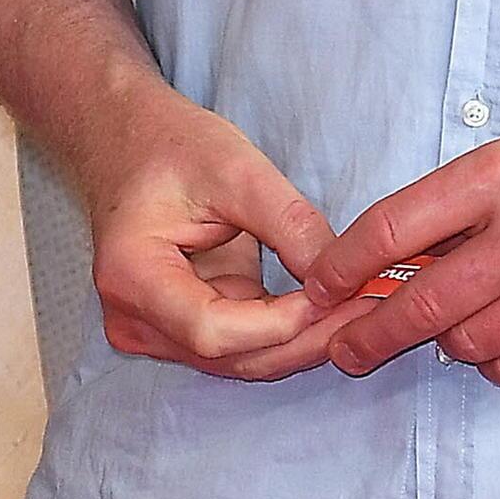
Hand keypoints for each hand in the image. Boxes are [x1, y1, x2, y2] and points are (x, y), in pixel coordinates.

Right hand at [79, 85, 382, 382]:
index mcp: (133, 277)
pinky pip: (241, 342)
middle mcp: (135, 319)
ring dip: (303, 339)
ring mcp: (155, 329)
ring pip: (241, 358)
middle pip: (231, 356)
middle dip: (305, 338)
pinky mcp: (182, 325)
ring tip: (361, 306)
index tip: (335, 293)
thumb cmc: (170, 144)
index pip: (213, 331)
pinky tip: (331, 306)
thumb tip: (339, 276)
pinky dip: (287, 328)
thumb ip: (288, 223)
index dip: (280, 323)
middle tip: (370, 306)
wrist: (128, 140)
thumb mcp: (236, 167)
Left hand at [298, 88, 499, 392]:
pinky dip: (496, 363)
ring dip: (443, 345)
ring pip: (468, 344)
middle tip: (344, 347)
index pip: (393, 230)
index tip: (323, 286)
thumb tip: (405, 251)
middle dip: (369, 333)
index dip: (345, 266)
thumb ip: (473, 199)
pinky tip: (496, 344)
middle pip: (421, 304)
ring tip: (438, 334)